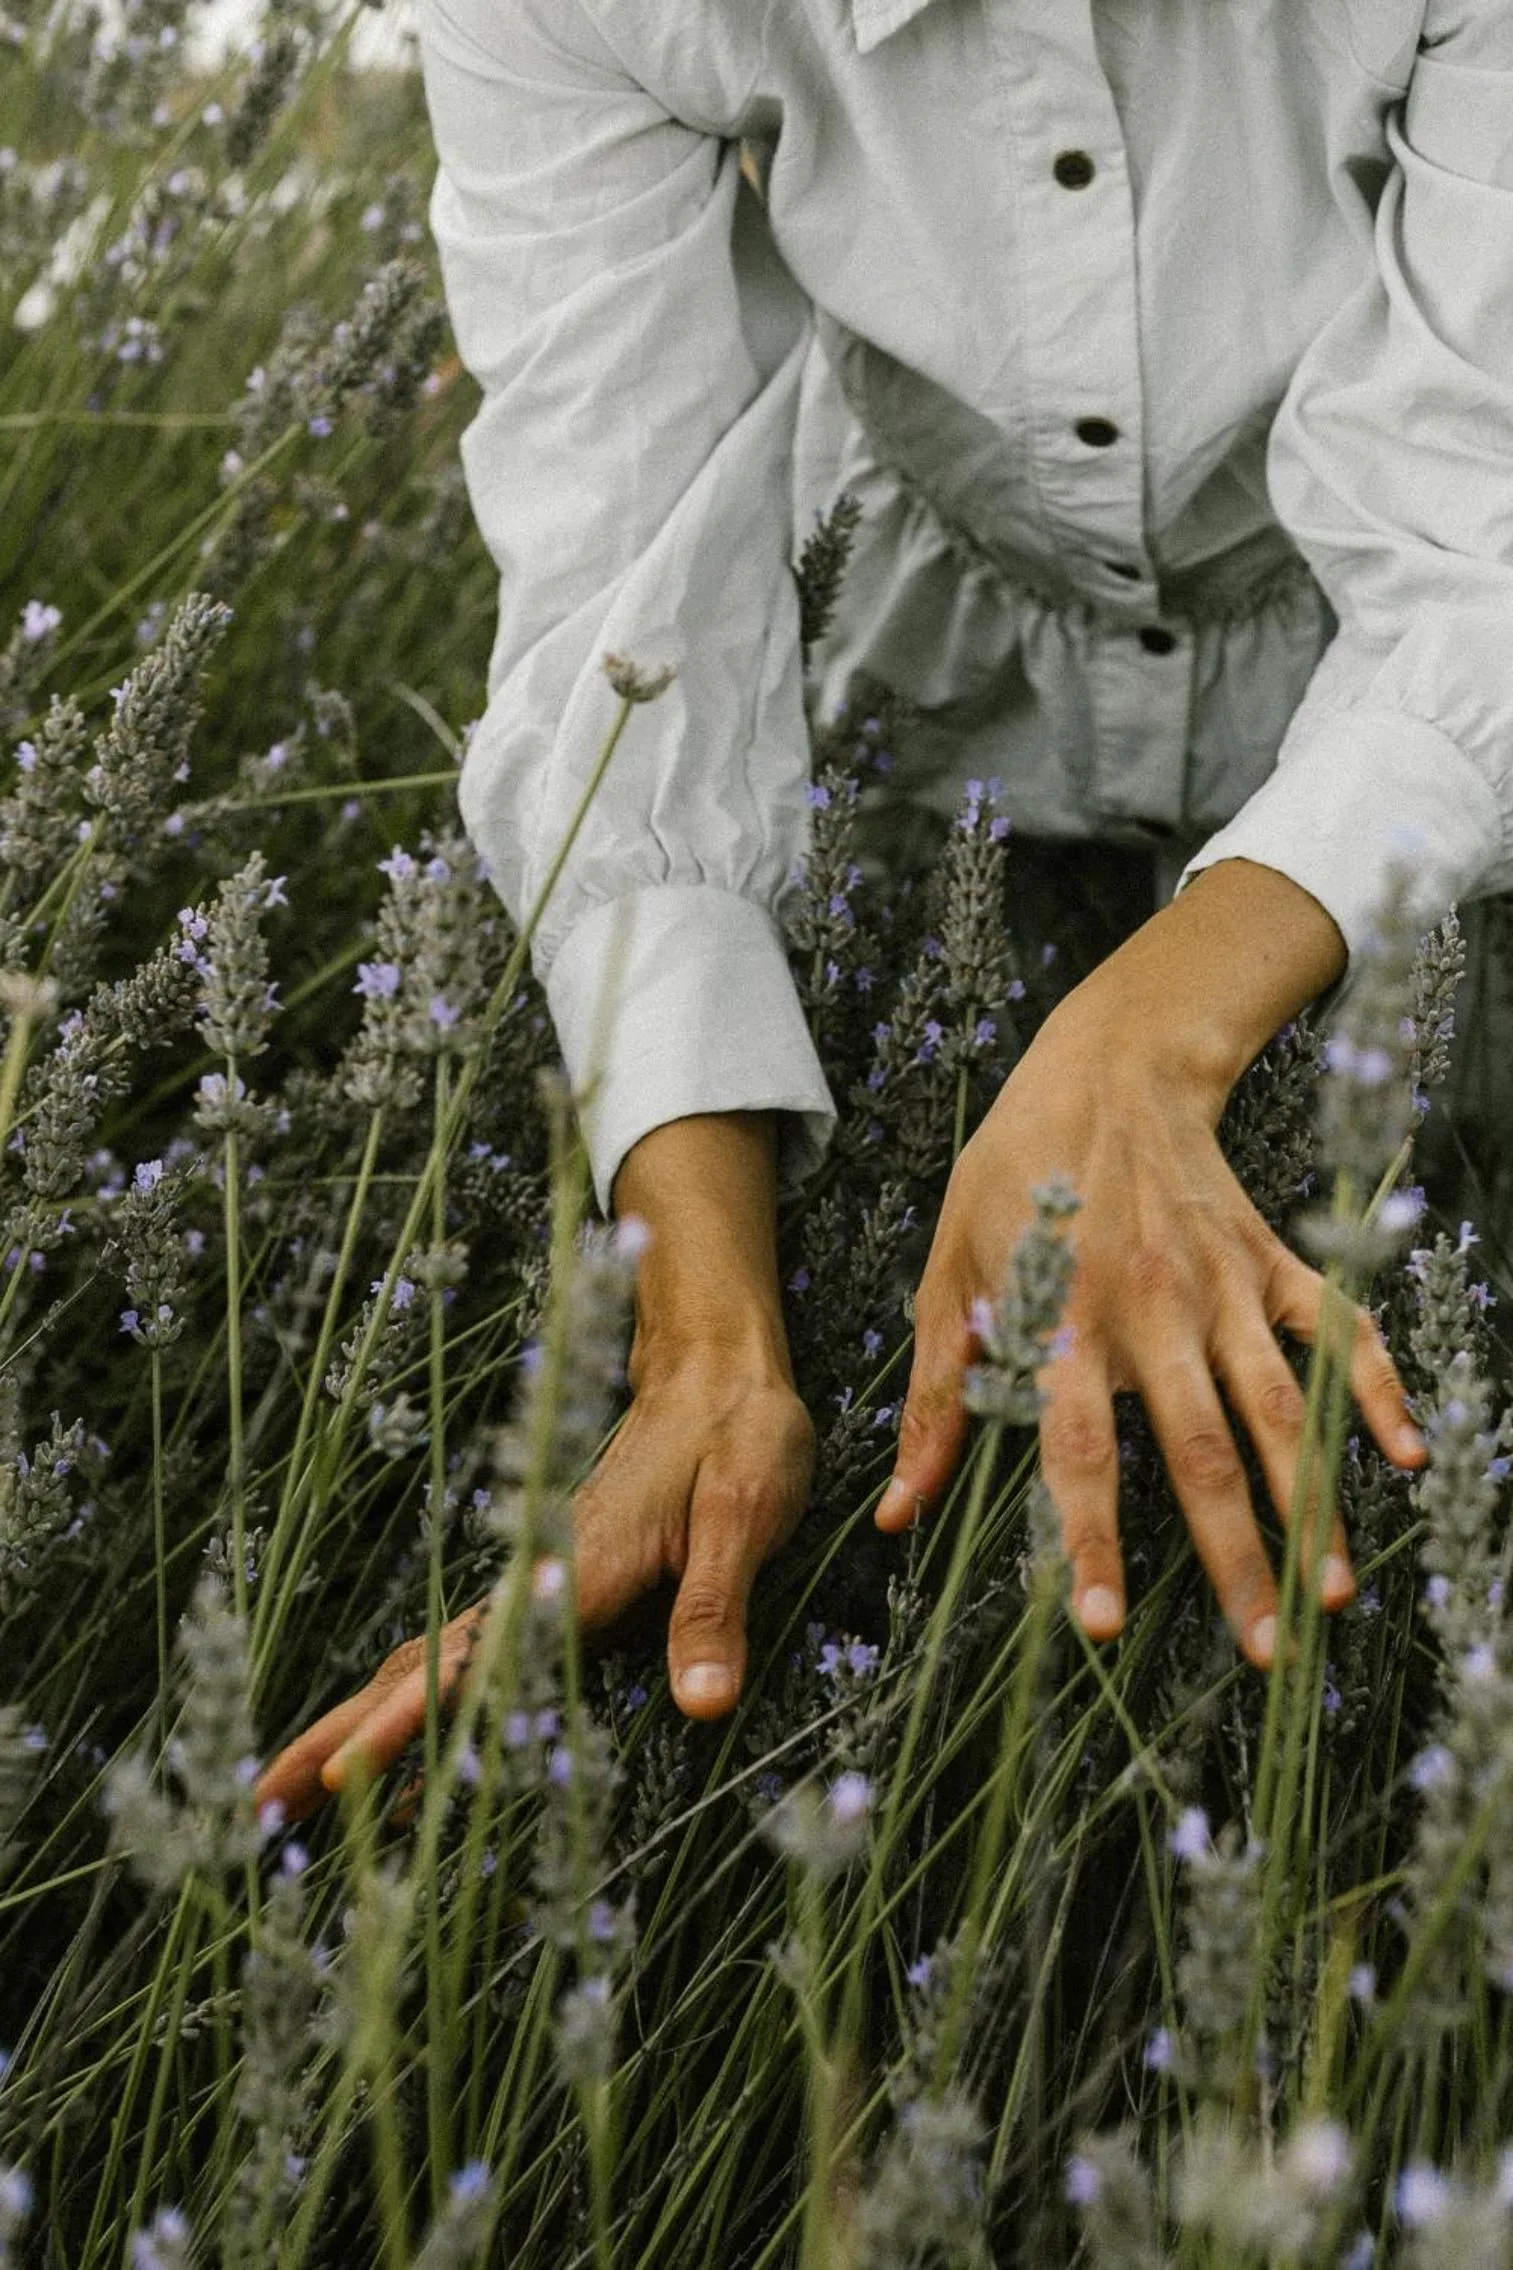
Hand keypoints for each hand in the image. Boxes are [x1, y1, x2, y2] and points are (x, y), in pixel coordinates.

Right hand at [255, 1106, 814, 1826]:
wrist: (717, 1372)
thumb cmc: (740, 1438)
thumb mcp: (743, 1514)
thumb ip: (714, 1610)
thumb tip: (701, 1709)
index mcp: (571, 1574)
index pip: (472, 1662)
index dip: (407, 1726)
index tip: (341, 1779)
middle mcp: (533, 1585)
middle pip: (413, 1672)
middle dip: (335, 1739)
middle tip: (255, 1810)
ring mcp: (532, 1590)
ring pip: (426, 1670)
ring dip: (358, 1731)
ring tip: (289, 1802)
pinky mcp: (550, 1594)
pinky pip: (465, 1665)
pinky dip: (414, 1713)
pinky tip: (410, 1764)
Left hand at [875, 861, 1427, 1666]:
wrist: (1105, 1071)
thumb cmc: (1011, 1180)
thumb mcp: (948, 1277)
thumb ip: (934, 1400)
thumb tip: (900, 1510)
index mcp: (1064, 1323)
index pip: (1079, 1453)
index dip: (1093, 1541)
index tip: (1106, 1627)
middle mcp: (1152, 1313)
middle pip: (1201, 1451)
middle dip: (1236, 1557)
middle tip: (1266, 1649)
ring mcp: (1223, 1287)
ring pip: (1278, 1406)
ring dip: (1310, 1501)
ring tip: (1334, 1593)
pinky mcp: (1271, 1260)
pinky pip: (1335, 1329)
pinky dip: (1376, 1386)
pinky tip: (1406, 1454)